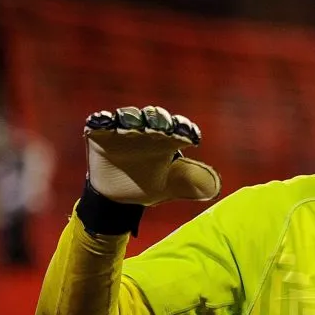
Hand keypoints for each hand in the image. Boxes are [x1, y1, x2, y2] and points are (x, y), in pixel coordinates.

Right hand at [84, 106, 220, 205]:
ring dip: (131, 117)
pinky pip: (100, 123)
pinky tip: (102, 121)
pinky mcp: (100, 134)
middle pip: (154, 117)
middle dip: (158, 119)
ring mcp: (122, 130)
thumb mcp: (172, 187)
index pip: (179, 128)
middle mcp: (147, 129)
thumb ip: (193, 184)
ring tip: (132, 122)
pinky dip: (101, 121)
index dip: (184, 129)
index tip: (191, 136)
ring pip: (127, 117)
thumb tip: (215, 188)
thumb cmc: (150, 185)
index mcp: (167, 138)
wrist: (118, 198)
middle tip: (162, 124)